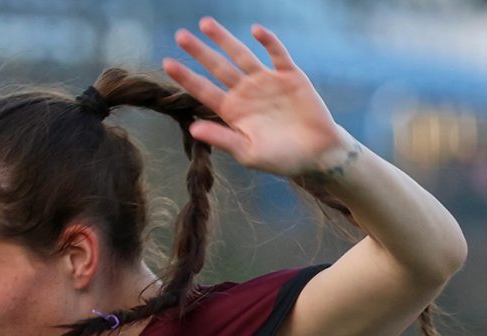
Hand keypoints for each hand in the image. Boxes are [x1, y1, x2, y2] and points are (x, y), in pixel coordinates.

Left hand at [162, 19, 351, 177]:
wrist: (319, 154)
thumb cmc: (283, 159)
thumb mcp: (249, 154)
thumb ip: (222, 139)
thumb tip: (191, 128)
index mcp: (233, 112)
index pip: (204, 91)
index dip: (186, 77)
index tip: (167, 62)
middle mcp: (246, 93)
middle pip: (218, 68)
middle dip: (200, 51)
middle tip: (180, 35)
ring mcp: (266, 82)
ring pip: (241, 55)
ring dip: (224, 40)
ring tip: (206, 24)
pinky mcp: (289, 76)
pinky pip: (276, 54)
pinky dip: (267, 42)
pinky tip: (255, 30)